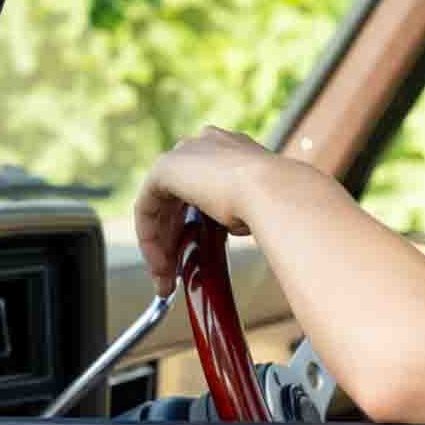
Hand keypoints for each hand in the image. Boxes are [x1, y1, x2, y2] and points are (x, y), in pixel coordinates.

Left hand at [134, 125, 276, 295]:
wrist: (274, 189)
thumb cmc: (277, 202)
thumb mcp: (256, 207)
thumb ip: (238, 212)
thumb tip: (235, 227)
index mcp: (232, 150)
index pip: (202, 189)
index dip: (195, 225)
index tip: (198, 255)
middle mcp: (205, 146)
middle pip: (178, 200)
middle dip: (174, 239)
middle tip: (176, 274)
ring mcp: (185, 152)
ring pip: (162, 207)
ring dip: (162, 244)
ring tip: (167, 278)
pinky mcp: (164, 167)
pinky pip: (147, 207)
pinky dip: (150, 237)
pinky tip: (159, 263)